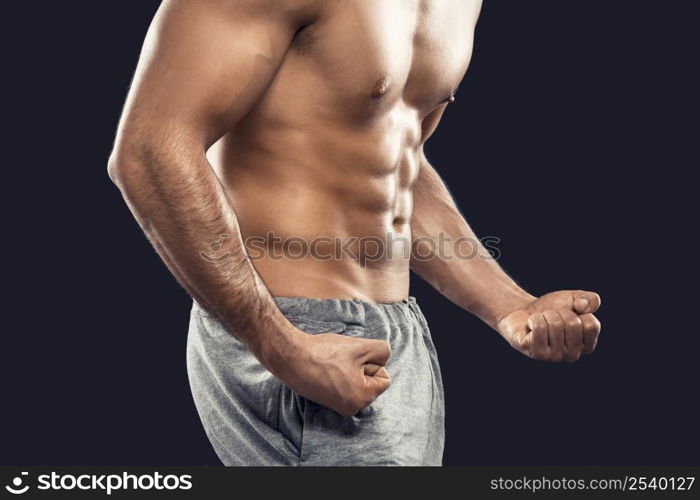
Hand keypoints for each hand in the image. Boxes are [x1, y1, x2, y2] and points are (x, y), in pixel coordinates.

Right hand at [274, 332, 391, 416]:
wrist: (290, 357)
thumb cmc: (324, 353)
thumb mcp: (361, 347)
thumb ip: (382, 351)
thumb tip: (383, 358)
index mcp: (362, 399)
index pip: (384, 377)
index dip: (371, 363)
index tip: (352, 360)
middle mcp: (351, 408)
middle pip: (371, 380)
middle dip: (361, 367)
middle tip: (340, 361)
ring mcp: (338, 406)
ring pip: (357, 380)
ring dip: (349, 368)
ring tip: (332, 364)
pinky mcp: (327, 399)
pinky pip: (344, 384)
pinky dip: (338, 374)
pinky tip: (325, 368)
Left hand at [497, 290, 601, 361]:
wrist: (523, 311)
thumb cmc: (552, 308)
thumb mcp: (575, 299)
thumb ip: (591, 299)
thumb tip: (583, 307)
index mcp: (587, 346)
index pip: (591, 325)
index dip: (578, 312)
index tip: (568, 314)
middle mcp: (572, 355)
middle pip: (573, 324)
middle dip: (560, 312)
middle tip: (551, 317)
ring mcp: (554, 357)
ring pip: (555, 324)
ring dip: (545, 315)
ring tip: (541, 321)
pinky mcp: (536, 353)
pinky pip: (539, 328)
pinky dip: (534, 319)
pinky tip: (530, 325)